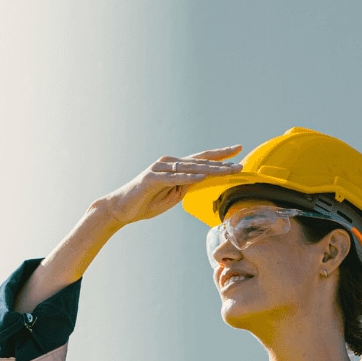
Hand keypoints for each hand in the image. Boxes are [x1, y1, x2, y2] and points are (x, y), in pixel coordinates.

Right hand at [94, 146, 242, 226]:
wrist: (120, 209)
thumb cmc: (146, 203)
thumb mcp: (173, 195)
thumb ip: (187, 185)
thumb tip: (203, 180)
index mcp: (175, 167)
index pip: (201, 160)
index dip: (220, 156)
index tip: (238, 150)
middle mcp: (168, 163)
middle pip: (200, 162)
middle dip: (222, 162)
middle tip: (240, 161)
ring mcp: (159, 169)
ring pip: (190, 168)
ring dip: (211, 169)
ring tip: (228, 170)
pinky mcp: (151, 179)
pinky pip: (173, 178)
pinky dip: (188, 178)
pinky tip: (202, 177)